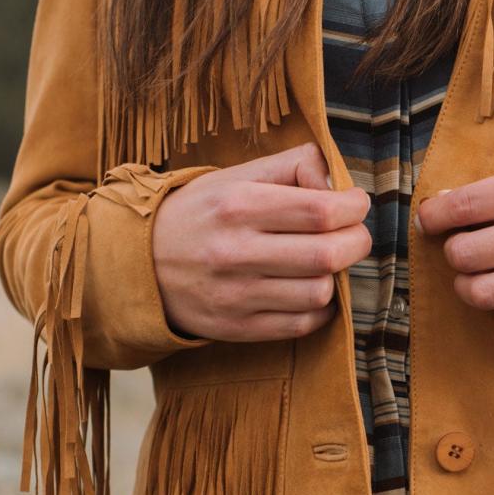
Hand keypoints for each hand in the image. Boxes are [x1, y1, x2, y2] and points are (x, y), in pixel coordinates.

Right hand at [151, 142, 371, 341]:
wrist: (137, 264)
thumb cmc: (201, 214)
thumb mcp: (236, 176)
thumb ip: (292, 166)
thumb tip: (337, 183)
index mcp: (238, 205)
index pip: (321, 210)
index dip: (354, 208)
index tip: (355, 204)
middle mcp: (236, 251)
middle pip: (328, 254)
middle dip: (356, 242)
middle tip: (352, 234)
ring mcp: (236, 295)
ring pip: (319, 292)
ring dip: (335, 277)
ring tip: (325, 262)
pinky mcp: (238, 328)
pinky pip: (302, 324)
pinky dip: (319, 308)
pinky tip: (308, 289)